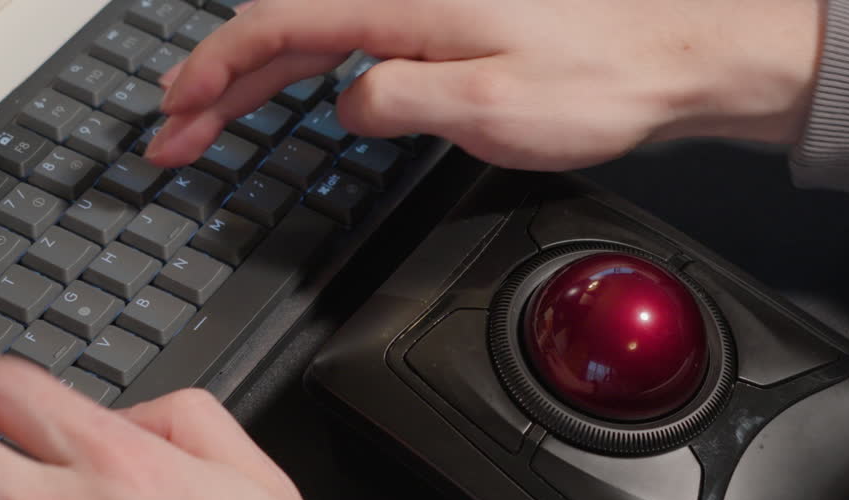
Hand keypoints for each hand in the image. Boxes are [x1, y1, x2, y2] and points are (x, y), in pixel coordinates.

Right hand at [147, 0, 822, 170]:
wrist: (672, 62)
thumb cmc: (600, 81)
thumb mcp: (490, 106)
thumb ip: (402, 99)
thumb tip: (348, 104)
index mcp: (406, 5)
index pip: (280, 29)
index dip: (217, 75)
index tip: (179, 118)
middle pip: (287, 31)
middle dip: (221, 86)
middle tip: (176, 137)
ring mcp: (432, 11)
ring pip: (321, 38)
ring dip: (261, 82)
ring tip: (216, 121)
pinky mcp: (456, 31)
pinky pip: (363, 45)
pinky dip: (316, 74)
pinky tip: (308, 95)